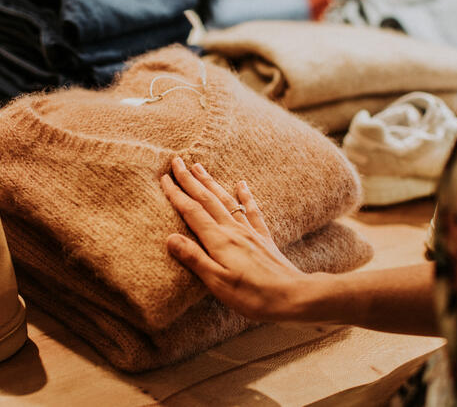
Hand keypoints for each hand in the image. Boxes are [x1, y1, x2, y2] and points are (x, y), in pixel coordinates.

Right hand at [160, 157, 312, 321]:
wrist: (292, 296)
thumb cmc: (252, 296)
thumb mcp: (217, 282)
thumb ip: (194, 258)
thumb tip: (170, 238)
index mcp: (219, 241)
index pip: (192, 212)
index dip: (177, 194)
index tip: (164, 178)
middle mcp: (233, 230)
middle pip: (207, 199)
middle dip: (190, 180)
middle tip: (176, 162)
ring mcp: (250, 232)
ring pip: (226, 200)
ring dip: (211, 182)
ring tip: (199, 167)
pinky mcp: (263, 238)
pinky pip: (252, 210)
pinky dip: (245, 195)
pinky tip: (241, 184)